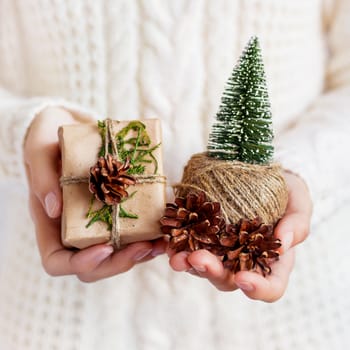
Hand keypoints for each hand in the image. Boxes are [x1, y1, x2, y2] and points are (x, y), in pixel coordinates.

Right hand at [24, 106, 165, 281]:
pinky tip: (164, 228)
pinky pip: (131, 233)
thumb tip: (54, 209)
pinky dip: (148, 235)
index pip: (57, 261)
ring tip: (161, 242)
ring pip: (116, 254)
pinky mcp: (115, 210)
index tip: (105, 248)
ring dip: (140, 254)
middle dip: (120, 262)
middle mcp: (74, 228)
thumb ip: (42, 176)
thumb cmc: (47, 136)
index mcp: (51, 222)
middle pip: (93, 266)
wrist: (69, 125)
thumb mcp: (39, 149)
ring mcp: (96, 222)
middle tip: (145, 247)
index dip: (80, 263)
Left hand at [168, 171, 311, 301]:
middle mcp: (243, 260)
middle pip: (227, 279)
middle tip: (198, 259)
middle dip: (211, 272)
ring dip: (187, 263)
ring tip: (176, 255)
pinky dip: (176, 245)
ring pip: (202, 266)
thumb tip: (284, 244)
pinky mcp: (202, 234)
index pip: (269, 287)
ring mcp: (219, 249)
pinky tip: (168, 240)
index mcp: (271, 260)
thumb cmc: (284, 189)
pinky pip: (187, 244)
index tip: (243, 279)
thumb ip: (297, 223)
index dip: (257, 289)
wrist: (258, 171)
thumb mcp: (299, 200)